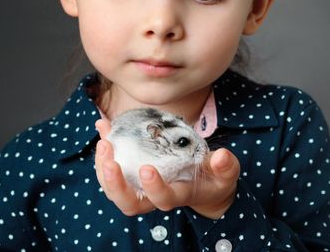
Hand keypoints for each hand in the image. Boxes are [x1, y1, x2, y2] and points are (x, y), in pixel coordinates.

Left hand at [94, 119, 239, 218]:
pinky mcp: (134, 177)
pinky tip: (104, 127)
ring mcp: (142, 189)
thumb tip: (221, 156)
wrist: (205, 186)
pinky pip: (114, 170)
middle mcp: (156, 197)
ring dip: (104, 167)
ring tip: (104, 140)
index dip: (154, 188)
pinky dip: (105, 151)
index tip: (147, 169)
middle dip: (114, 183)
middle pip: (129, 203)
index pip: (163, 199)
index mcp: (180, 195)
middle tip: (109, 156)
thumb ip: (225, 166)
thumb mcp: (226, 172)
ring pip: (115, 190)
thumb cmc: (215, 178)